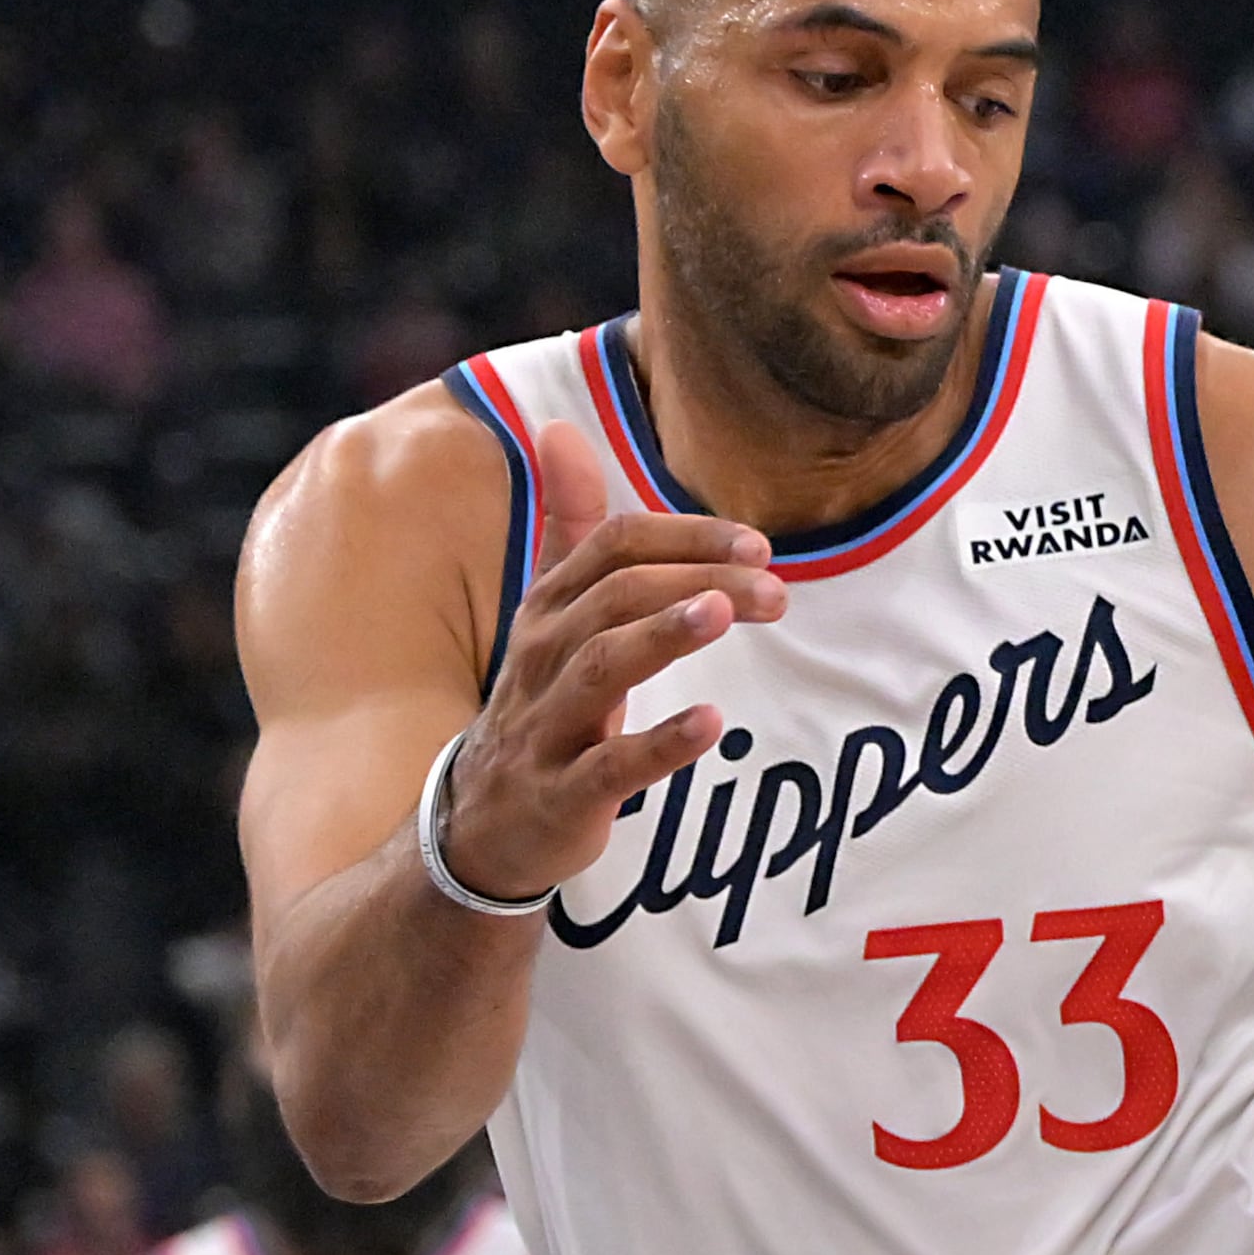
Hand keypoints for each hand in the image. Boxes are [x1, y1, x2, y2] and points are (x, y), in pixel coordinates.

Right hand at [436, 419, 786, 900]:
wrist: (479, 826)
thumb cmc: (540, 705)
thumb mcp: (550, 613)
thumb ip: (568, 528)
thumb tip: (559, 428)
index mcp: (550, 608)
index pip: (613, 546)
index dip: (685, 535)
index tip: (758, 543)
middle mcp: (543, 656)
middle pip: (616, 596)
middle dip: (698, 579)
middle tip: (774, 586)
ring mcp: (549, 726)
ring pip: (601, 667)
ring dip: (665, 635)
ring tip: (725, 612)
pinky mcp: (564, 794)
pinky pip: (611, 766)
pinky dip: (661, 745)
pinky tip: (710, 724)